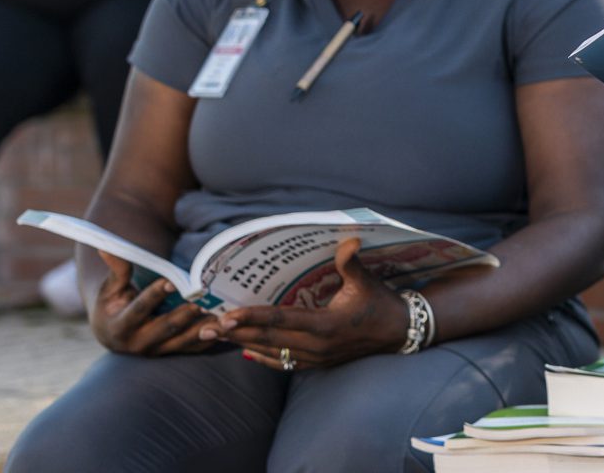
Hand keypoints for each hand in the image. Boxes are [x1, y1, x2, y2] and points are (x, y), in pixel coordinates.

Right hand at [88, 252, 211, 356]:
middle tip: (202, 300)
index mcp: (121, 327)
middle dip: (184, 315)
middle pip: (166, 327)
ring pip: (183, 341)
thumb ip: (116, 271)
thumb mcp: (110, 289)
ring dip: (203, 329)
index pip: (140, 308)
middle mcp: (139, 343)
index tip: (173, 281)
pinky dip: (209, 339)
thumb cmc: (112, 304)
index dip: (156, 294)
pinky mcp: (171, 353)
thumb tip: (106, 247)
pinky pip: (193, 348)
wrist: (111, 334)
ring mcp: (157, 351)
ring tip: (220, 316)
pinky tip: (225, 328)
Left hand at [206, 240, 409, 371]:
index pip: (280, 320)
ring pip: (272, 352)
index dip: (252, 318)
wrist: (399, 332)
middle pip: (268, 339)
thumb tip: (348, 240)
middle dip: (235, 333)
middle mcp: (317, 346)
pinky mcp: (320, 363)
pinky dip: (264, 357)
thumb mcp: (367, 282)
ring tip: (216, 337)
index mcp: (325, 326)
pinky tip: (247, 352)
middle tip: (204, 327)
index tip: (226, 316)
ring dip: (243, 343)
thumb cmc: (381, 303)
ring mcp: (317, 358)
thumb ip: (352, 262)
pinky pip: (285, 363)